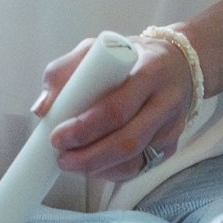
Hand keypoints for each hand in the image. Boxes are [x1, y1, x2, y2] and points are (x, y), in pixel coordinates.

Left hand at [32, 34, 190, 180]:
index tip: (56, 136)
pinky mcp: (171, 146)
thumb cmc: (130, 58)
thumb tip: (42, 108)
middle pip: (127, 140)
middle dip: (88, 156)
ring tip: (70, 163)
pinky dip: (112, 173)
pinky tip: (93, 167)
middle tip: (60, 157)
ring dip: (97, 168)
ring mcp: (171, 128)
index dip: (84, 128)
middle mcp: (165, 102)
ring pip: (134, 160)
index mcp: (147, 72)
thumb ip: (65, 71)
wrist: (180, 64)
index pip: (116, 107)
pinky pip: (140, 168)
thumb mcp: (97, 49)